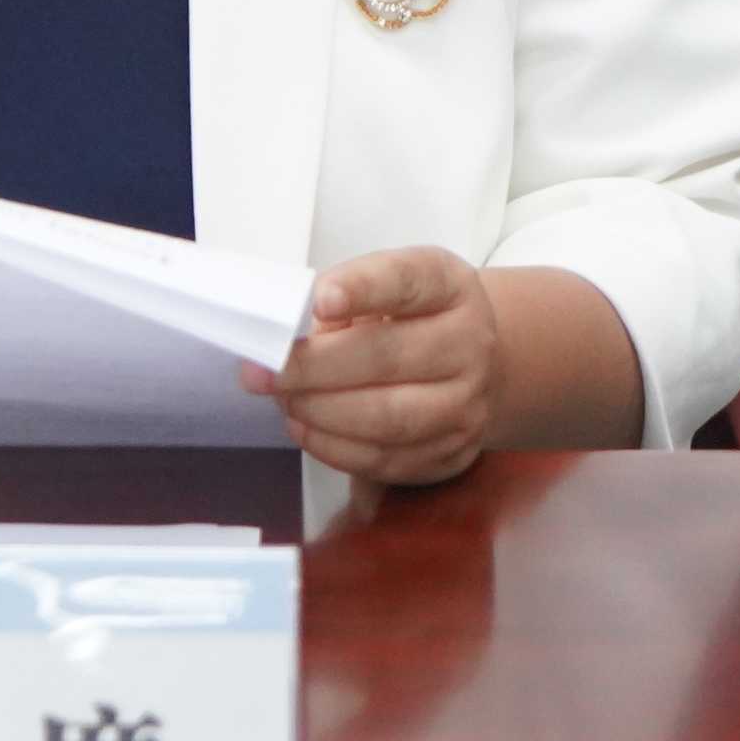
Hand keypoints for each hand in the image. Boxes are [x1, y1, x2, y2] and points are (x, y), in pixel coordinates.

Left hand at [244, 245, 508, 483]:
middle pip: (387, 357)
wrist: (475, 363)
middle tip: (264, 371)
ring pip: (387, 418)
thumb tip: (282, 332)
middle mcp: (469, 343)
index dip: (362, 289)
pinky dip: (334, 448)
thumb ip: (339, 299)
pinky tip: (305, 427)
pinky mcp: (452, 452)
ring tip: (283, 400)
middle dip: (312, 367)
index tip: (321, 300)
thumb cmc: (410, 319)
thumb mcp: (384, 286)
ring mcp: (467, 403)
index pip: (407, 280)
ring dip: (320, 412)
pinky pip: (385, 460)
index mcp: (448, 286)